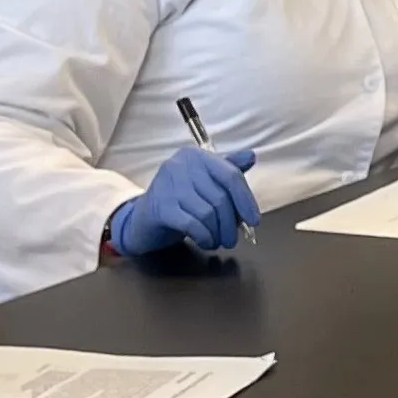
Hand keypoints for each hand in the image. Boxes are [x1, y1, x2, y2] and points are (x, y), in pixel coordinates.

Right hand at [112, 147, 260, 254]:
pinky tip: (205, 241)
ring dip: (217, 233)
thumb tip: (251, 156)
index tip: (254, 220)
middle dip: (230, 223)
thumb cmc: (179, 201)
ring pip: (208, 213)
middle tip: (231, 238)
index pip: (230, 175)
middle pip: (220, 197)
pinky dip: (204, 237)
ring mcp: (167, 185)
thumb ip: (228, 170)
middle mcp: (180, 165)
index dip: (246, 200)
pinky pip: (192, 224)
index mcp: (195, 156)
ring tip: (217, 240)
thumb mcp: (205, 183)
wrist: (143, 220)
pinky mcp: (159, 207)